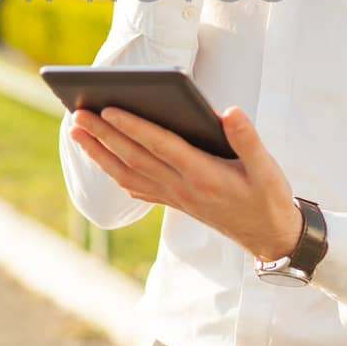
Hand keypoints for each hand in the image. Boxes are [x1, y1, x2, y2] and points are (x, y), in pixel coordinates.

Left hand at [69, 104, 303, 261]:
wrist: (269, 237)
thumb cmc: (268, 197)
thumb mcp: (267, 169)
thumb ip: (248, 139)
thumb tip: (229, 111)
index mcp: (203, 174)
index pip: (160, 145)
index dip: (133, 127)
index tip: (108, 108)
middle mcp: (182, 187)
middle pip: (134, 157)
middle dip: (103, 135)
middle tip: (77, 113)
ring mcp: (175, 198)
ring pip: (128, 173)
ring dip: (99, 152)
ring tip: (77, 131)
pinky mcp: (174, 203)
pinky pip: (137, 187)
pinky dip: (115, 172)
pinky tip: (102, 159)